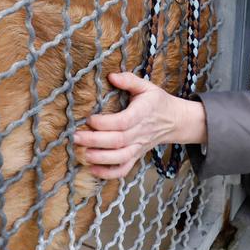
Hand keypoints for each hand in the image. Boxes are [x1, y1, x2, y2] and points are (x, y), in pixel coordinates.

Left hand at [72, 71, 205, 179]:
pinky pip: (124, 169)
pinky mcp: (136, 156)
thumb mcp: (146, 86)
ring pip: (120, 158)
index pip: (123, 122)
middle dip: (94, 141)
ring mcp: (139, 147)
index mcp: (142, 113)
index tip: (89, 118)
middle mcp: (140, 133)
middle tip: (75, 137)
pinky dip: (108, 174)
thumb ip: (129, 80)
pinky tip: (92, 169)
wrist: (174, 121)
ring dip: (100, 158)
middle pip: (118, 141)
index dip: (105, 123)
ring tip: (82, 154)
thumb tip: (111, 76)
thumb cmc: (157, 102)